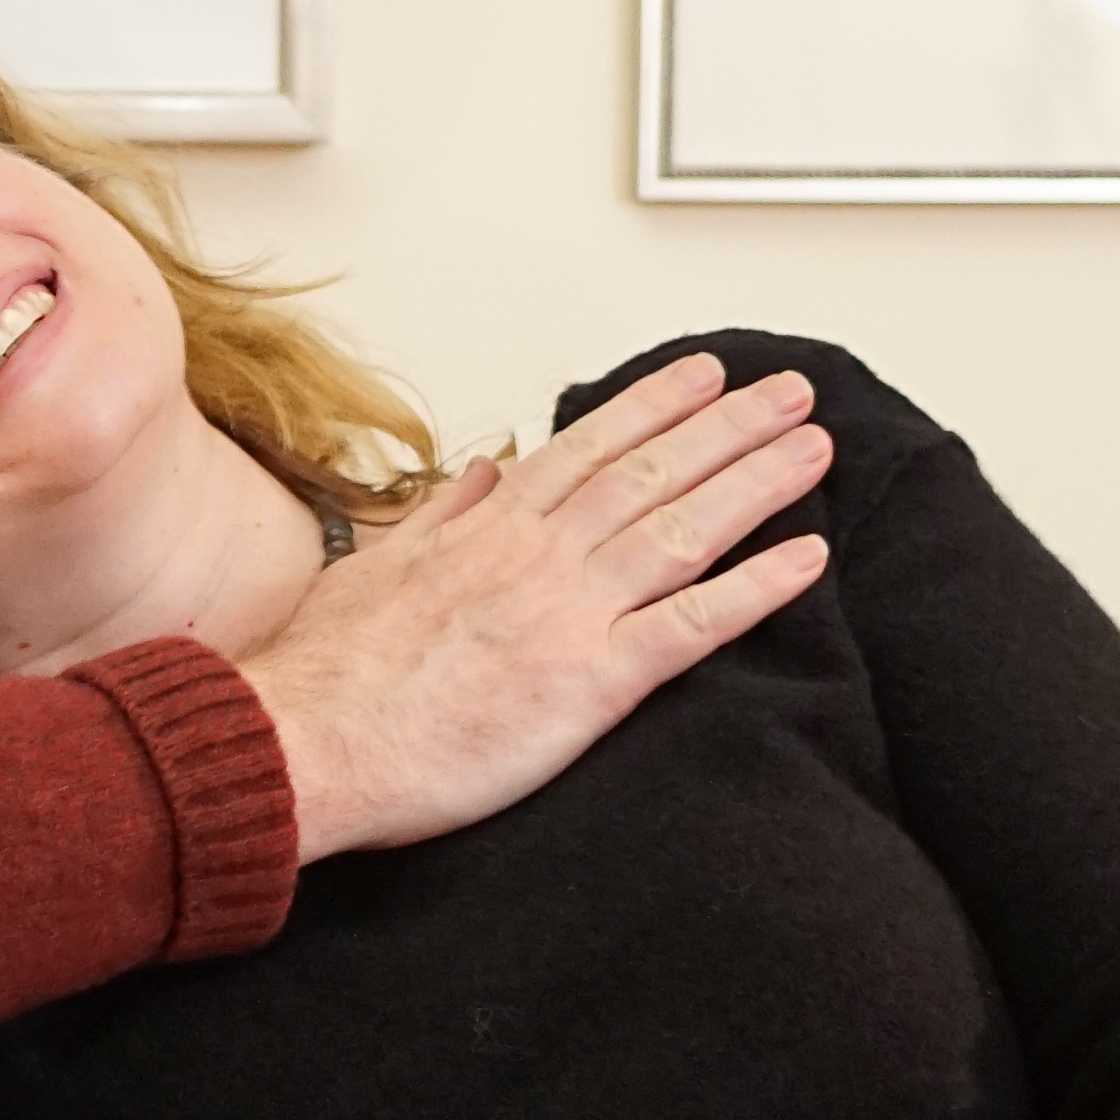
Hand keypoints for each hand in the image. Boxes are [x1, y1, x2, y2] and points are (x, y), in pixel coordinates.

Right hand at [239, 357, 832, 860]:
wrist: (305, 742)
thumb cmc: (327, 674)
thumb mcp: (375, 566)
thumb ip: (440, 515)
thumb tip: (483, 469)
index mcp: (488, 527)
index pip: (590, 448)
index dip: (656, 406)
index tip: (707, 376)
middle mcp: (539, 554)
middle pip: (654, 472)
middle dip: (731, 426)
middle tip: (791, 393)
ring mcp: (569, 611)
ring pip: (685, 528)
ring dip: (757, 482)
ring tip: (814, 449)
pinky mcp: (591, 681)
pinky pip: (694, 625)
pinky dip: (757, 588)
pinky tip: (807, 559)